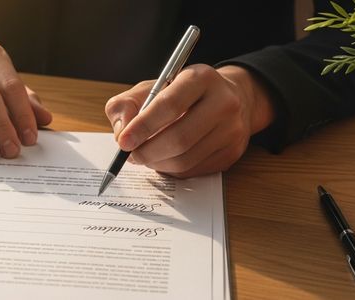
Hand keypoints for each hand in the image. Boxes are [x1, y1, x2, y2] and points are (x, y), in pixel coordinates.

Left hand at [104, 65, 274, 177]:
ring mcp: (231, 130)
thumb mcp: (151, 87)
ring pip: (185, 159)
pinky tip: (165, 158)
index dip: (143, 126)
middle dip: (147, 152)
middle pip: (179, 138)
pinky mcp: (232, 152)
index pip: (169, 105)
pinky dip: (171, 169)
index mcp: (200, 78)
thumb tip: (121, 133)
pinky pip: (193, 170)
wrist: (227, 100)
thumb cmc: (181, 94)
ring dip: (157, 163)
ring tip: (146, 156)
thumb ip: (127, 104)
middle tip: (131, 155)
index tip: (124, 142)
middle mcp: (223, 102)